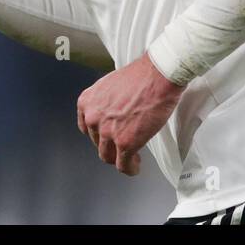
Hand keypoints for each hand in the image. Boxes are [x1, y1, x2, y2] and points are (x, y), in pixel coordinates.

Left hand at [77, 52, 184, 175]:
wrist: (158, 76)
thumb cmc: (141, 75)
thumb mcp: (111, 85)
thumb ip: (106, 102)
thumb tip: (114, 114)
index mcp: (87, 101)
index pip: (86, 127)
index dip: (99, 134)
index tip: (109, 136)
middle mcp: (93, 117)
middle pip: (98, 143)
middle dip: (110, 145)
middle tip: (123, 144)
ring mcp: (108, 132)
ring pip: (108, 156)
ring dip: (119, 158)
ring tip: (131, 157)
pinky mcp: (125, 143)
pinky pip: (123, 165)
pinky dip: (130, 169)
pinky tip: (135, 166)